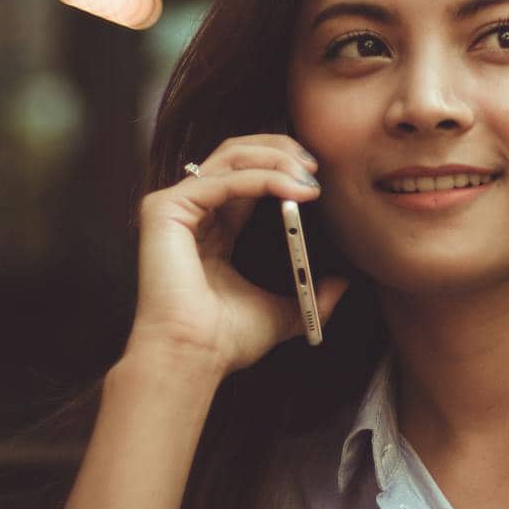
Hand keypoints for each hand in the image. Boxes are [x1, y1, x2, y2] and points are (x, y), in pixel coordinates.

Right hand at [127, 133, 350, 375]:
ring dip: (276, 160)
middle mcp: (192, 211)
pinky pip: (222, 180)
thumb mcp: (281, 311)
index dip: (282, 167)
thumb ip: (309, 295)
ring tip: (309, 178)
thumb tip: (342, 284)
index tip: (318, 176)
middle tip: (316, 165)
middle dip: (280, 151)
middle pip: (236, 154)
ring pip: (230, 157)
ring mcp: (175, 207)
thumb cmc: (225, 340)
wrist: (194, 357)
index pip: (248, 176)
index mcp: (213, 227)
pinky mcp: (165, 209)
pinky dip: (261, 179)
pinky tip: (291, 189)